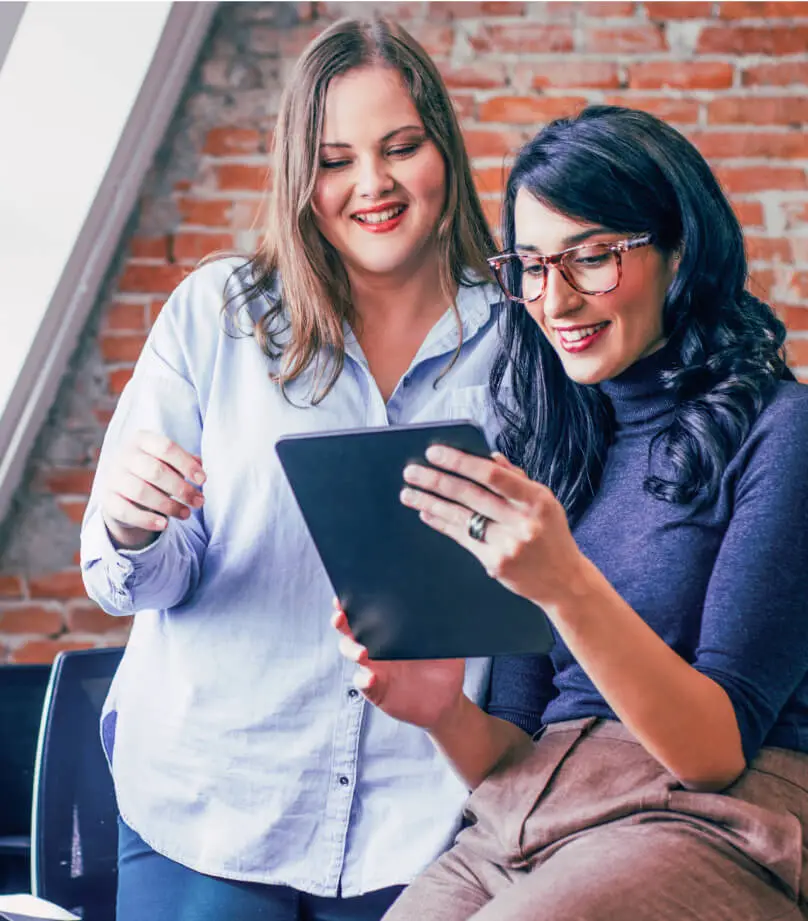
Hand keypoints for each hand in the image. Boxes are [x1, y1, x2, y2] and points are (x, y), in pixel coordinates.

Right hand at [100, 431, 205, 549]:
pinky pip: (126, 512)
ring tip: (187, 514)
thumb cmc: (155, 472)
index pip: (166, 447)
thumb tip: (200, 465)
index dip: (186, 464)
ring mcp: (113, 478)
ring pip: (141, 492)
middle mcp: (124, 456)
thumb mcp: (169, 462)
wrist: (123, 491)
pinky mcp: (108, 501)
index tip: (202, 480)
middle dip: (181, 488)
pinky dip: (147, 520)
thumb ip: (186, 462)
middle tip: (199, 501)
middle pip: (155, 471)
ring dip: (168, 506)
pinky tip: (165, 525)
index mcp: (142, 440)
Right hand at [332, 600, 465, 730]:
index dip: (352, 604)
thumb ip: (443, 627)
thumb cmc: (444, 668)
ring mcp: (374, 668)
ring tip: (362, 653)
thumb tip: (444, 604)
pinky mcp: (376, 690)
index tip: (345, 596)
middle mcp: (377, 647)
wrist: (446, 702)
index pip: (367, 612)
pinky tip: (371, 678)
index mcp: (391, 631)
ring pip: (352, 654)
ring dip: (352, 650)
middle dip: (341, 621)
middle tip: (340, 617)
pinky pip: (363, 683)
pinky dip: (364, 680)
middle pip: (350, 630)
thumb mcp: (447, 644)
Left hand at [400, 448, 583, 610]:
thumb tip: (488, 457)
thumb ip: (516, 480)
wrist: (563, 581)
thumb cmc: (550, 535)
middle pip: (471, 496)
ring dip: (430, 503)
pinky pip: (462, 538)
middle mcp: (522, 522)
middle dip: (436, 481)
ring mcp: (508, 545)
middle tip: (411, 471)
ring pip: (461, 517)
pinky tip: (426, 513)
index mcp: (537, 500)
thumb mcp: (544, 503)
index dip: (461, 462)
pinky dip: (442, 524)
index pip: (493, 475)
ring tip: (407, 493)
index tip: (435, 453)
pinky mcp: (495, 563)